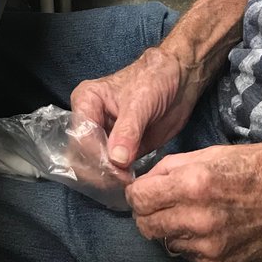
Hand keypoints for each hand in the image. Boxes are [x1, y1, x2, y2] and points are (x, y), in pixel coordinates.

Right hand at [70, 45, 202, 168]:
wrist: (179, 80)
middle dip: (100, 170)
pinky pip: (113, 169)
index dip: (96, 156)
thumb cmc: (155, 80)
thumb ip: (127, 131)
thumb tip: (116, 160)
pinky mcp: (121, 149)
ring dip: (108, 177)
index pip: (82, 136)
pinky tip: (129, 181)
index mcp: (86, 101)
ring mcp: (105, 136)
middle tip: (122, 179)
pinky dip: (118, 178)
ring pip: (96, 165)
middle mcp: (91, 120)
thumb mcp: (140, 102)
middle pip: (84, 154)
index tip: (116, 170)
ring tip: (127, 181)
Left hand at [126, 144, 261, 261]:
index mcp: (194, 185)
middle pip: (145, 225)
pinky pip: (187, 255)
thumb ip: (175, 166)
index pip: (140, 198)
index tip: (143, 189)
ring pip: (165, 241)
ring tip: (189, 212)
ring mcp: (208, 247)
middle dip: (147, 212)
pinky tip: (208, 227)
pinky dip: (190, 242)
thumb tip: (147, 178)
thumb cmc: (257, 170)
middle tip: (160, 202)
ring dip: (169, 227)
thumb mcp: (214, 153)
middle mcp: (197, 219)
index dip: (136, 192)